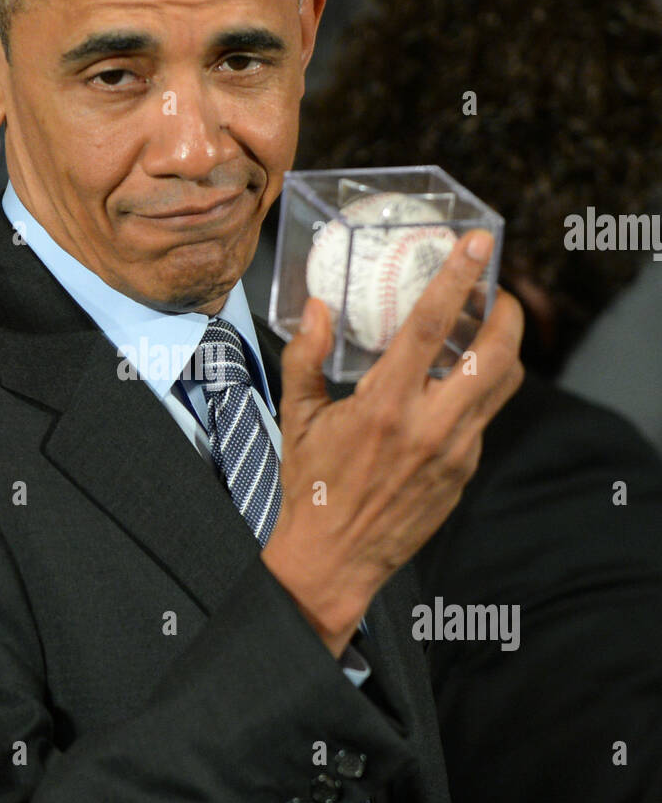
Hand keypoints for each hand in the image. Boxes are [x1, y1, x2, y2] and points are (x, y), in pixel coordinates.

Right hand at [261, 230, 523, 658]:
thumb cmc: (310, 485)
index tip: (480, 243)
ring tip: (485, 326)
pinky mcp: (464, 472)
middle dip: (506, 310)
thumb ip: (306, 357)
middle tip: (495, 288)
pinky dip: (479, 388)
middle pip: (496, 352)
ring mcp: (455, 451)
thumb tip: (319, 307)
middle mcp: (429, 426)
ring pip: (504, 383)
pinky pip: (484, 417)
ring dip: (503, 347)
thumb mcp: (297, 417)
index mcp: (384, 405)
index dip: (460, 278)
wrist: (334, 559)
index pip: (431, 327)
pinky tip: (458, 380)